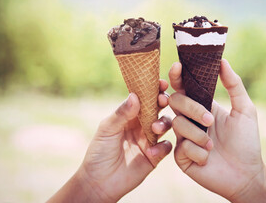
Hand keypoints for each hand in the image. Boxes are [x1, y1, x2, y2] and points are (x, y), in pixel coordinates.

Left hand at [49, 80, 171, 202]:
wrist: (99, 181)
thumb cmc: (99, 152)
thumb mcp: (107, 129)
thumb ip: (122, 113)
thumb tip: (135, 95)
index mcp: (129, 115)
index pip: (144, 98)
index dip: (153, 90)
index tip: (160, 83)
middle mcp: (141, 125)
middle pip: (158, 109)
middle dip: (163, 102)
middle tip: (163, 100)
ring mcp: (149, 139)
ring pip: (165, 125)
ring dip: (163, 123)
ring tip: (154, 129)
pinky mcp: (154, 156)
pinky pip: (166, 147)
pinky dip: (162, 147)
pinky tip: (152, 151)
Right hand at [168, 59, 265, 201]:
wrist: (246, 174)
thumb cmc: (247, 142)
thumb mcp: (245, 110)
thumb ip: (234, 85)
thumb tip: (223, 61)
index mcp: (201, 106)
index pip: (183, 87)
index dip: (177, 76)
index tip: (177, 67)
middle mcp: (190, 120)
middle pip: (176, 101)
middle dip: (192, 109)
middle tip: (210, 121)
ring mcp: (184, 138)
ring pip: (177, 124)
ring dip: (198, 135)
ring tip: (212, 145)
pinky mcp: (181, 156)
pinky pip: (181, 147)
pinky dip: (198, 152)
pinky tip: (208, 159)